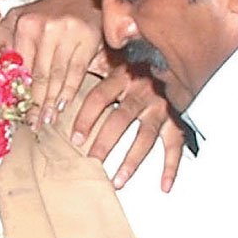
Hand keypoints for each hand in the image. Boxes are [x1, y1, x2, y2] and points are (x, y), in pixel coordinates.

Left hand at [0, 0, 102, 126]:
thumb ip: (2, 37)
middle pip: (38, 75)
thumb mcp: (18, 16)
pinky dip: (68, 92)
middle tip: (30, 123)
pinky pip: (76, 72)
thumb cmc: (46, 11)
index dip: (16, 89)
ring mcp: (68, 34)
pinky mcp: (88, 39)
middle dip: (33, 103)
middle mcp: (45, 28)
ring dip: (50, 103)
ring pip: (56, 76)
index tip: (13, 109)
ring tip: (45, 120)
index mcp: (24, 24)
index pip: (19, 65)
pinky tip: (61, 106)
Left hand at [72, 64, 183, 191]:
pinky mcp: (178, 118)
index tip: (74, 138)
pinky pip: (175, 145)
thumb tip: (59, 77)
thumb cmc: (134, 59)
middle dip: (104, 143)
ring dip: (131, 161)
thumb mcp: (111, 57)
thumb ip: (89, 65)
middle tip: (90, 161)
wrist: (175, 52)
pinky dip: (172, 166)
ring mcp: (161, 106)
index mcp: (122, 76)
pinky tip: (163, 185)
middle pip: (120, 120)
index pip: (99, 98)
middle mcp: (143, 91)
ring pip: (145, 137)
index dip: (85, 118)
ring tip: (116, 181)